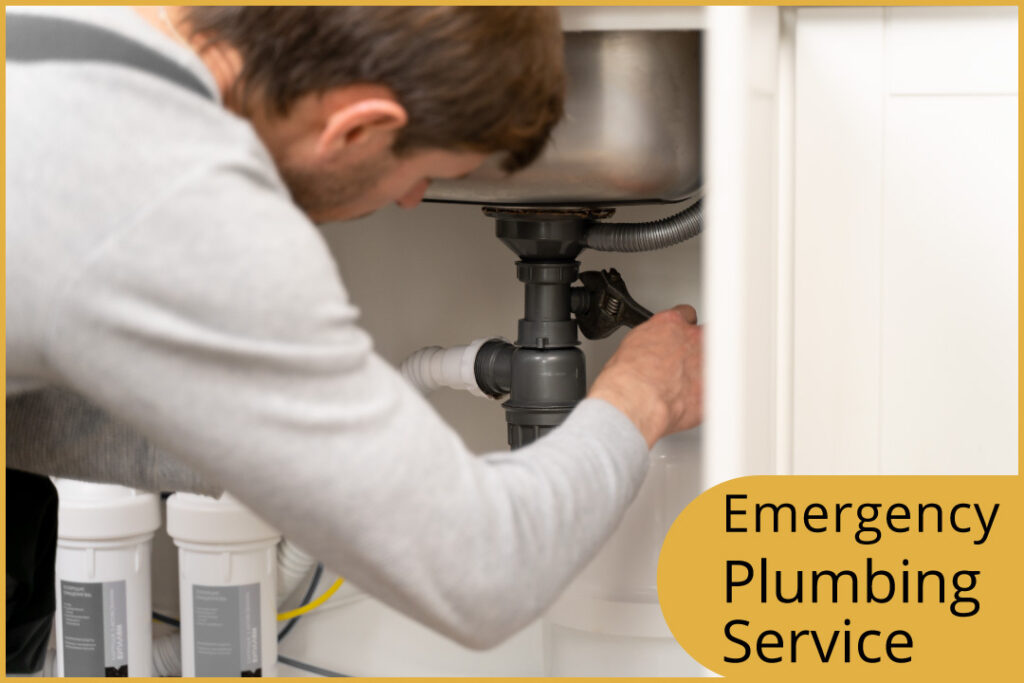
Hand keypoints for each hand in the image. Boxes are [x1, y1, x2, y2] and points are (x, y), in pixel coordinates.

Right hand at [588, 305, 702, 446]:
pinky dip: (704, 396)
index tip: (678, 338)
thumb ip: (651, 342)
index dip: (683, 328)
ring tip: (683, 386)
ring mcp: (707, 363)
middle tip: (682, 363)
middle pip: (705, 335)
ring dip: (702, 371)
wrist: (635, 401)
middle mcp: (693, 339)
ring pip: (715, 362)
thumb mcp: (631, 347)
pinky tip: (688, 403)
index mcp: (671, 324)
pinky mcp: (713, 389)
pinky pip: (715, 390)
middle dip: (698, 347)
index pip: (686, 315)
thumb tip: (650, 350)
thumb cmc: (627, 378)